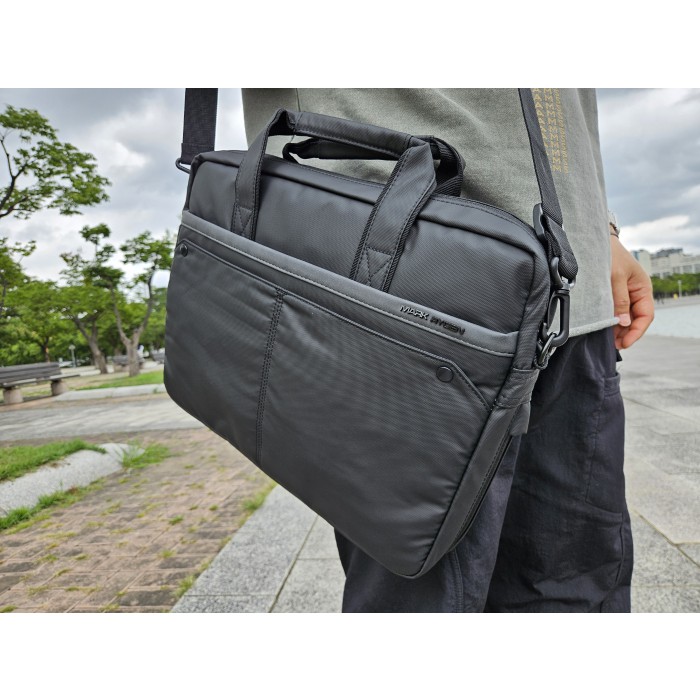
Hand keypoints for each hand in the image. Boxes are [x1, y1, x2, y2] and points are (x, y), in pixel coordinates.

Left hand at [610, 234, 654, 349]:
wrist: (597, 242)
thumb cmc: (610, 255)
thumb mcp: (616, 277)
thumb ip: (620, 299)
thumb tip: (623, 322)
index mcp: (643, 289)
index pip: (645, 316)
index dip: (636, 331)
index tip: (624, 343)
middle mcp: (636, 294)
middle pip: (635, 320)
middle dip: (626, 334)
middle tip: (612, 345)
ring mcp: (624, 295)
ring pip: (624, 318)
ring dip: (617, 330)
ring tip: (606, 341)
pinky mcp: (612, 296)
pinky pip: (614, 312)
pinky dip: (610, 322)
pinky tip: (603, 329)